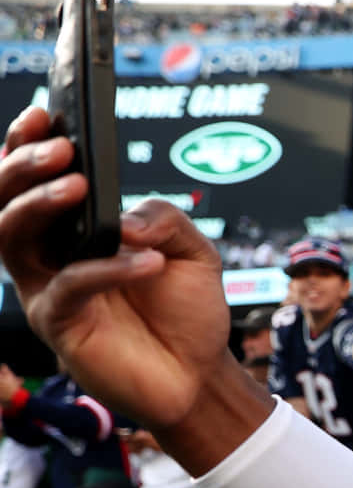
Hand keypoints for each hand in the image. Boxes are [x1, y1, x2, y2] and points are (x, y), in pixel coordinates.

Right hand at [0, 109, 235, 435]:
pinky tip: (148, 261)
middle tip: (58, 147)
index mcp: (71, 228)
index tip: (45, 113)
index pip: (32, 179)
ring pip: (12, 236)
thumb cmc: (186, 309)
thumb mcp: (193, 251)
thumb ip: (164, 219)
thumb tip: (124, 220)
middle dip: (23, 166)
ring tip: (81, 185)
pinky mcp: (58, 323)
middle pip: (5, 200)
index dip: (26, 143)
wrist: (199, 374)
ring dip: (40, 203)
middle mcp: (46, 254)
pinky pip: (68, 286)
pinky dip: (107, 267)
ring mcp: (45, 288)